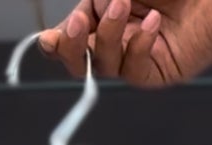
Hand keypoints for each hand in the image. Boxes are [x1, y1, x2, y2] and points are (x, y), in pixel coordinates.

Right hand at [39, 0, 211, 87]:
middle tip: (76, 24)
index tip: (51, 37)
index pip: (74, 31)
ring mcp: (139, 54)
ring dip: (106, 34)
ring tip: (122, 2)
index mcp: (108, 8)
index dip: (59, 38)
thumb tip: (90, 7)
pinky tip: (153, 22)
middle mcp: (121, 34)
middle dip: (71, 45)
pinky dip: (137, 47)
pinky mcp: (160, 71)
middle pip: (80, 58)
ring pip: (104, 64)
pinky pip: (134, 71)